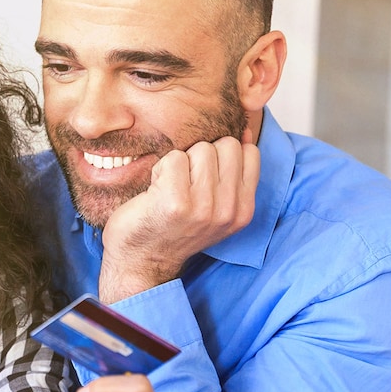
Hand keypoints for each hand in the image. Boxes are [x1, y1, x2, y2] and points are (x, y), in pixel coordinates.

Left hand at [98, 135, 258, 302]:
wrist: (141, 260)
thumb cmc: (173, 227)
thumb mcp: (215, 206)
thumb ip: (232, 173)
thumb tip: (245, 131)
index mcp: (243, 210)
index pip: (249, 153)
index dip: (223, 155)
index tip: (203, 176)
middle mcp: (228, 211)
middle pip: (226, 145)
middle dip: (202, 156)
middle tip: (184, 184)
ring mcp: (204, 208)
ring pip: (200, 149)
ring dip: (180, 163)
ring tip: (170, 189)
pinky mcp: (176, 203)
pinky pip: (174, 158)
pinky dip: (160, 169)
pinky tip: (155, 192)